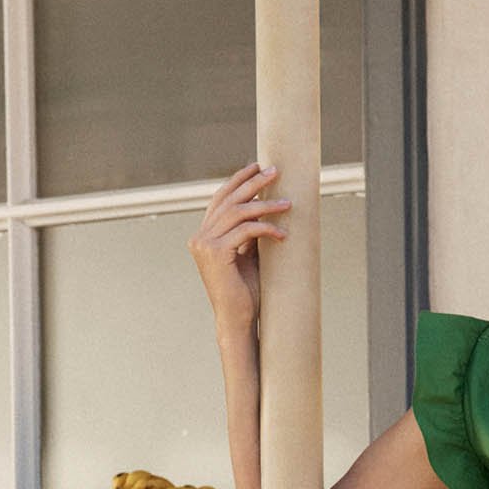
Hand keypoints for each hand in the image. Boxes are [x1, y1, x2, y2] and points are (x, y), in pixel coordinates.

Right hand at [190, 160, 290, 337]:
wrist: (238, 320)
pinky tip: (282, 234)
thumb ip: (249, 234)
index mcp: (204, 236)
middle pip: (228, 199)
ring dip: (266, 205)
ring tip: (287, 203)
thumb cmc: (245, 294)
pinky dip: (266, 229)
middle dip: (253, 183)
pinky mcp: (216, 253)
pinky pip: (246, 231)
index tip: (256, 167)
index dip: (238, 181)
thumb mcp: (247, 256)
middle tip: (274, 171)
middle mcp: (200, 237)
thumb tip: (264, 208)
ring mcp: (205, 244)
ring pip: (238, 213)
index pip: (220, 199)